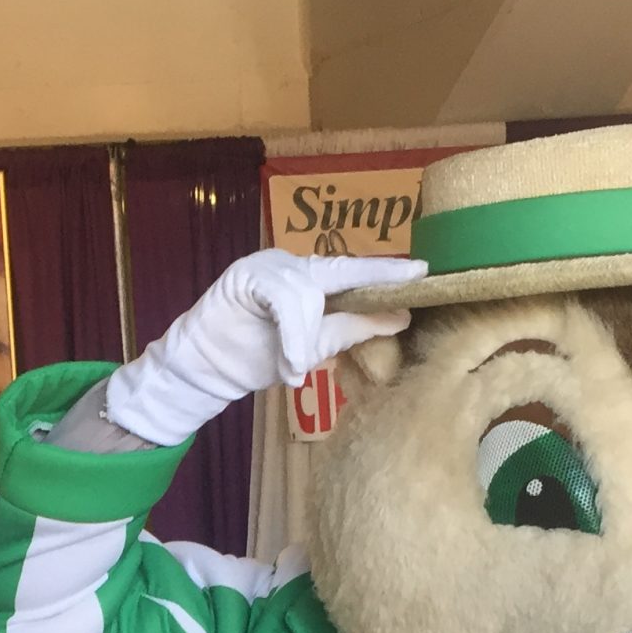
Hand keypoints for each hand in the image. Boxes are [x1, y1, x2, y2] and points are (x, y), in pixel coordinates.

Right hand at [104, 250, 425, 446]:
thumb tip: (400, 318)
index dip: (388, 274)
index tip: (424, 273)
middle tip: (408, 286)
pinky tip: (289, 362)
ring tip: (297, 367)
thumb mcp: (312, 348)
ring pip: (309, 291)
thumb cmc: (257, 356)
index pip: (355, 273)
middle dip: (374, 278)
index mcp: (311, 279)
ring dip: (306, 336)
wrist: (207, 369)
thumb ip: (350, 329)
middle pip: (340, 270)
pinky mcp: (246, 272)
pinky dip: (291, 332)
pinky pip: (283, 298)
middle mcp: (293, 264)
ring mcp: (268, 264)